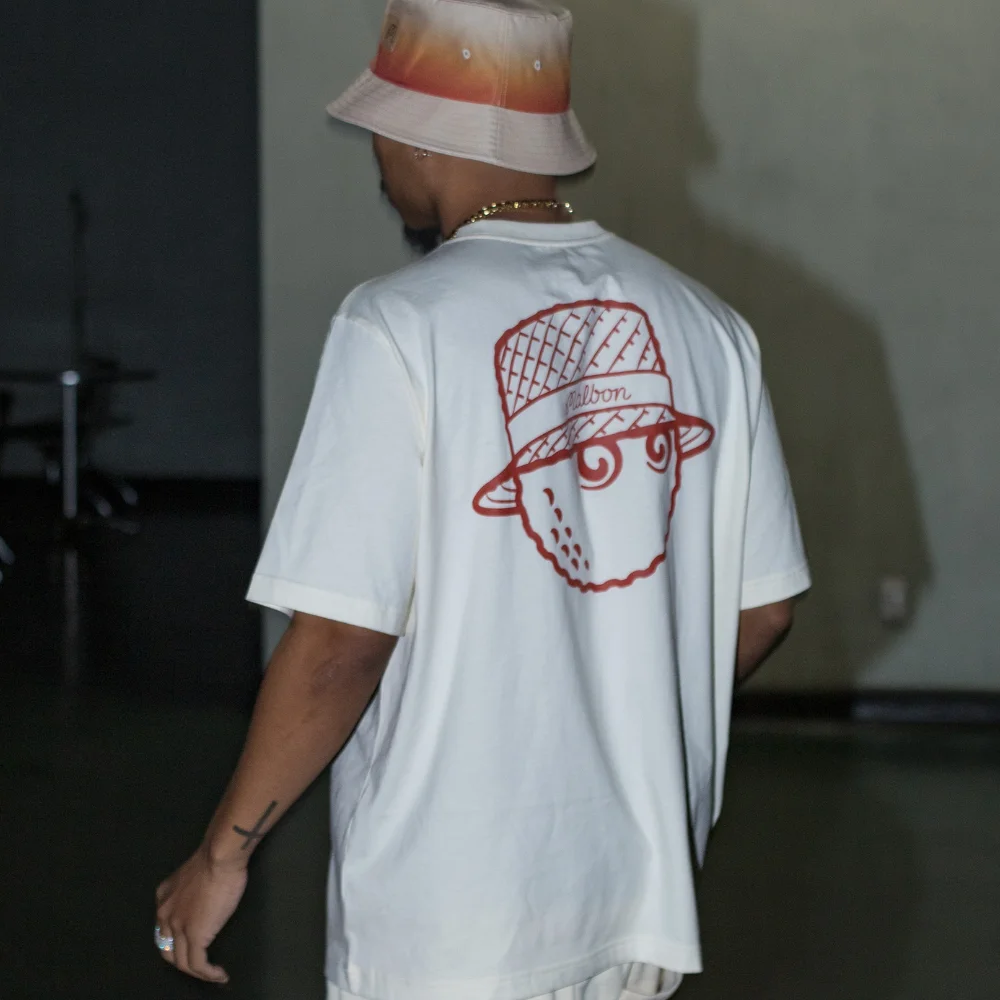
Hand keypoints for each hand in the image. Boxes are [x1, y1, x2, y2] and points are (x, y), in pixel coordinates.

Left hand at [155, 846, 247, 983]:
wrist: (220, 857)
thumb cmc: (215, 858)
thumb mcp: (193, 872)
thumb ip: (192, 888)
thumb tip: (203, 896)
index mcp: (164, 897)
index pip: (163, 929)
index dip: (176, 942)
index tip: (193, 945)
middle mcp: (165, 914)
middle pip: (168, 950)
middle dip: (183, 961)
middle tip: (201, 965)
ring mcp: (178, 927)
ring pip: (183, 962)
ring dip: (198, 972)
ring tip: (213, 974)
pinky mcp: (195, 935)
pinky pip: (199, 965)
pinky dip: (209, 974)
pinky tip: (220, 974)